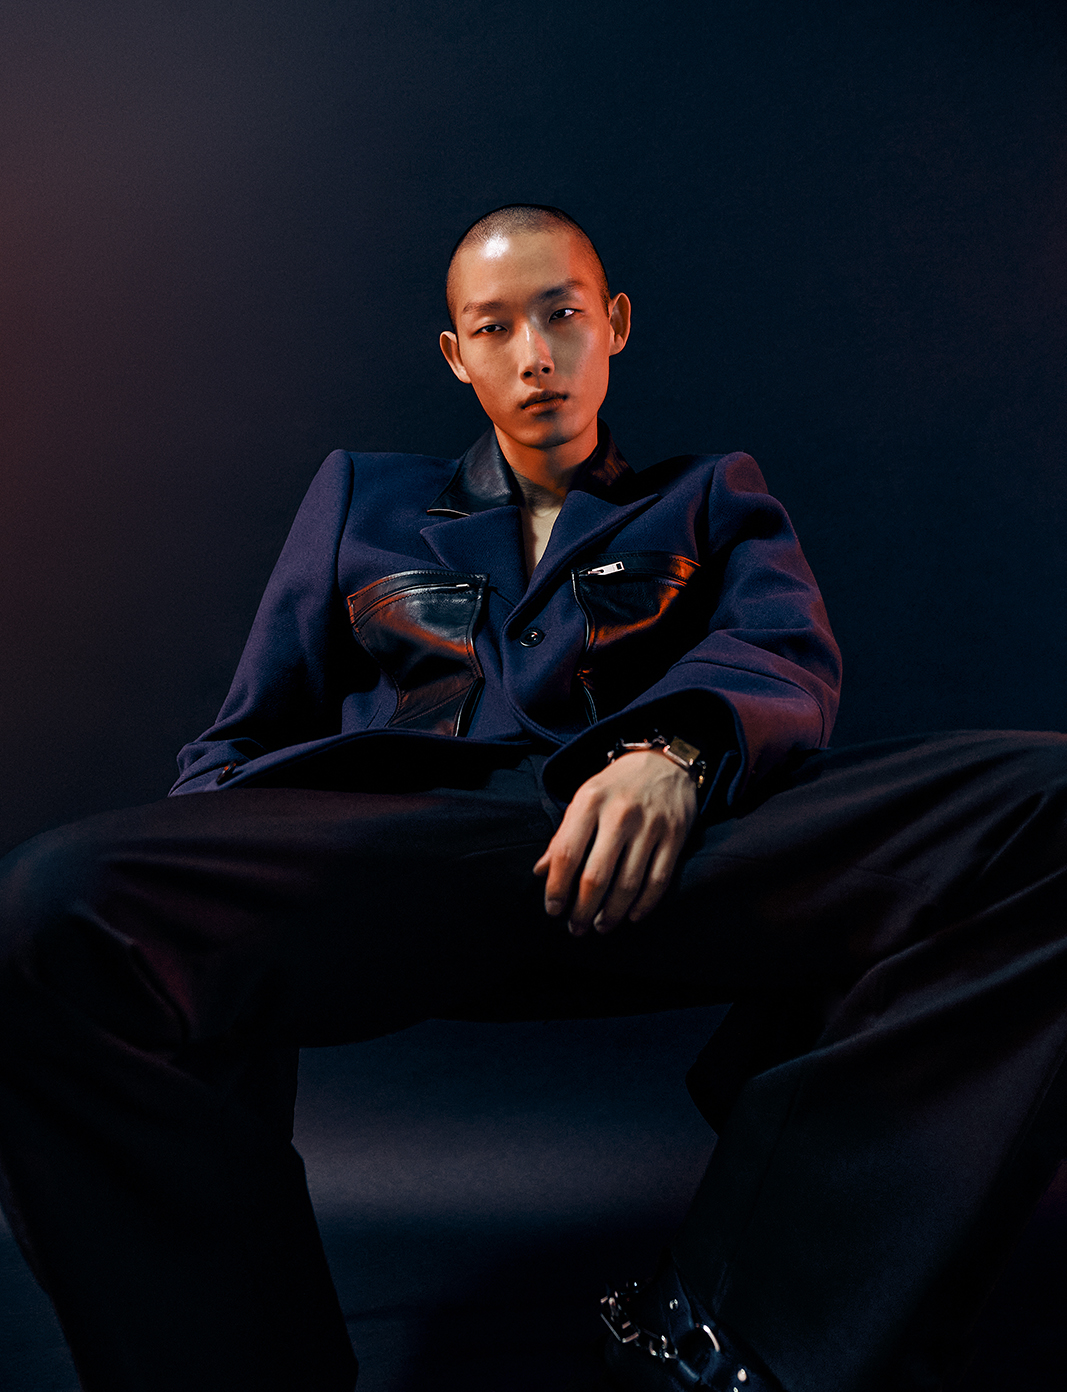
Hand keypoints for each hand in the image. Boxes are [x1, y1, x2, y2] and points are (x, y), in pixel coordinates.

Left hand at [533, 750, 697, 934]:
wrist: (663, 762)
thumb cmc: (615, 787)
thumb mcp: (584, 800)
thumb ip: (563, 836)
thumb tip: (540, 872)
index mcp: (590, 801)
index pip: (567, 854)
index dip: (557, 888)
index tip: (552, 910)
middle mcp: (620, 813)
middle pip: (597, 876)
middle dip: (583, 909)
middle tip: (576, 928)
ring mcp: (650, 825)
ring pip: (629, 884)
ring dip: (611, 913)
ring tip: (600, 926)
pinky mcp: (675, 836)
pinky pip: (659, 880)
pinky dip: (644, 905)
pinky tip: (631, 916)